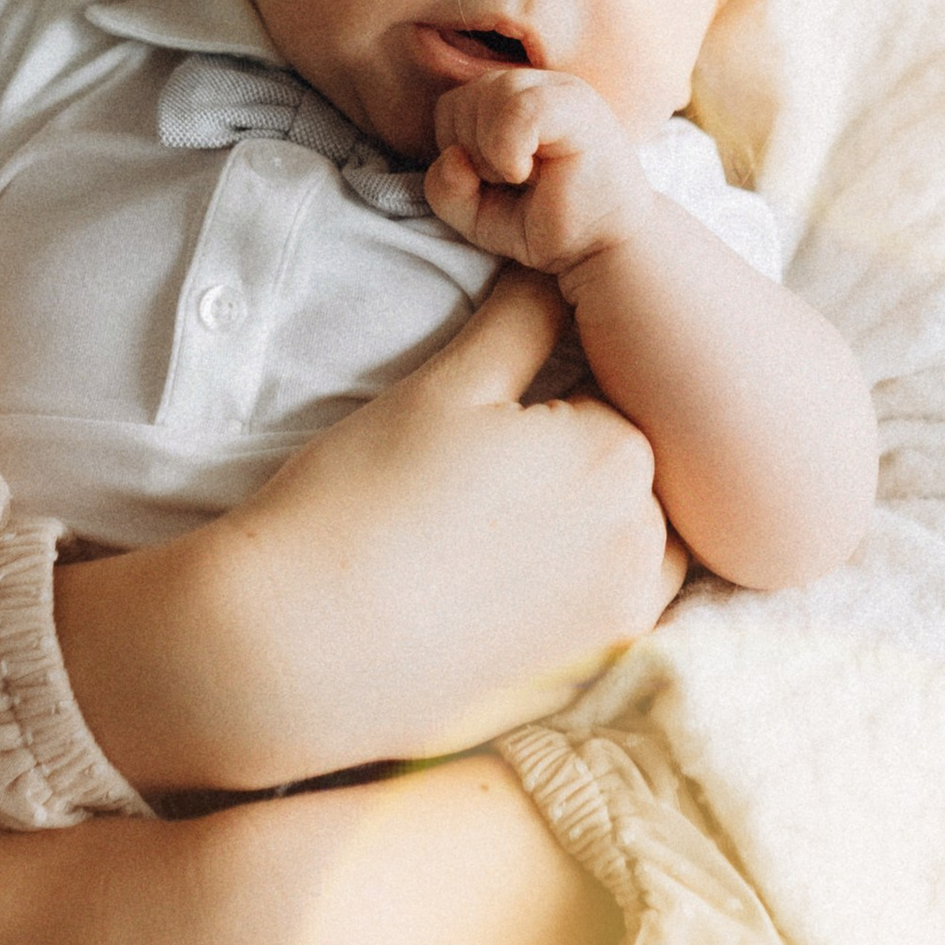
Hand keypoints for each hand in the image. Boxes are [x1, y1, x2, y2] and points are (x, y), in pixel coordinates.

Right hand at [61, 272, 681, 794]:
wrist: (299, 646)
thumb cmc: (364, 499)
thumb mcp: (448, 388)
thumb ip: (522, 319)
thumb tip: (562, 272)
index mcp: (619, 452)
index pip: (611, 392)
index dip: (548, 395)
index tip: (488, 420)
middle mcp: (645, 539)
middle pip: (627, 468)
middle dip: (572, 461)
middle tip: (476, 478)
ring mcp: (622, 615)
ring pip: (626, 537)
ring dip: (579, 525)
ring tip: (483, 528)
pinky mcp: (589, 672)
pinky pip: (605, 605)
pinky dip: (569, 587)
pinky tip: (496, 582)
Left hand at [425, 69, 649, 280]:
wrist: (603, 245)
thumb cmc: (546, 223)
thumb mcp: (477, 214)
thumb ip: (445, 188)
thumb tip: (453, 158)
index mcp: (511, 99)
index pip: (451, 107)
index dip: (456, 151)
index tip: (494, 182)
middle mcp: (536, 85)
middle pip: (464, 100)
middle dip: (472, 153)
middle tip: (513, 184)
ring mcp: (560, 90)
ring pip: (489, 95)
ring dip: (492, 152)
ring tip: (525, 178)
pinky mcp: (578, 105)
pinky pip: (519, 109)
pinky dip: (508, 148)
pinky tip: (529, 172)